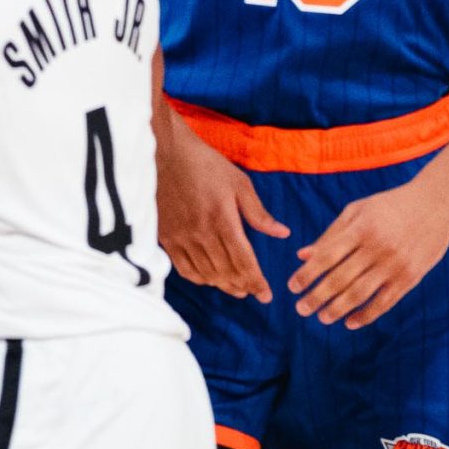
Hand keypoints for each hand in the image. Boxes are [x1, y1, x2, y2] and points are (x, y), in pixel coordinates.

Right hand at [155, 119, 287, 301]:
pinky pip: (184, 268)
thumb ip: (259, 213)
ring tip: (236, 289)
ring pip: (206, 274)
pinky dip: (199, 279)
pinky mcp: (166, 237)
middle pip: (226, 272)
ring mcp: (181, 237)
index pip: (244, 261)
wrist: (166, 153)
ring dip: (224, 285)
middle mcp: (202, 233)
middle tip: (254, 293)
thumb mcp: (239, 183)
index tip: (266, 295)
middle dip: (244, 286)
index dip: (257, 282)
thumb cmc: (205, 165)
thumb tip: (282, 233)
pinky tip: (209, 279)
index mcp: (223, 219)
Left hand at [287, 179, 448, 329]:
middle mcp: (376, 248)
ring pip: (360, 294)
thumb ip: (330, 234)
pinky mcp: (410, 278)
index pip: (326, 256)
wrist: (436, 204)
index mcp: (360, 228)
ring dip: (337, 309)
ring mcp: (395, 265)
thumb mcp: (357, 211)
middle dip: (317, 296)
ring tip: (321, 317)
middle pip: (340, 279)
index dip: (307, 274)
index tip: (292, 287)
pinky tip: (350, 322)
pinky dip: (366, 315)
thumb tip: (302, 255)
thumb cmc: (390, 205)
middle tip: (300, 309)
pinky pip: (385, 302)